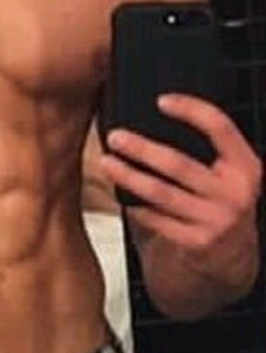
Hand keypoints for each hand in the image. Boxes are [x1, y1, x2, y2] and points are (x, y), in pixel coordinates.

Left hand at [100, 94, 262, 257]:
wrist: (236, 250)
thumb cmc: (224, 200)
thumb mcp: (230, 172)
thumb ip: (208, 150)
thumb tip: (157, 119)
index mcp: (245, 166)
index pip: (219, 128)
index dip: (191, 110)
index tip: (162, 101)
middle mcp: (234, 193)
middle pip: (179, 164)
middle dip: (142, 149)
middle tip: (116, 137)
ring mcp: (215, 219)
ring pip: (162, 193)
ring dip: (129, 176)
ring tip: (107, 163)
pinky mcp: (196, 241)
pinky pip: (157, 220)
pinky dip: (136, 206)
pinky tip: (122, 194)